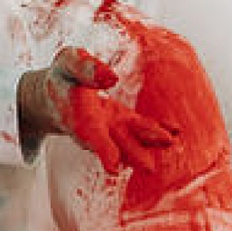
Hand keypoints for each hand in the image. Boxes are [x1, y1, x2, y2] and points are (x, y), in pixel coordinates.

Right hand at [17, 47, 177, 175]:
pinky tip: (176, 131)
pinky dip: (157, 129)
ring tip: (171, 142)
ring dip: (150, 142)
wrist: (56, 95)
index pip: (90, 133)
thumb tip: (111, 77)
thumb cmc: (62, 78)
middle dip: (132, 153)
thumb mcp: (67, 64)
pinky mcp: (122, 122)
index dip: (102, 149)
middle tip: (149, 166)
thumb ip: (84, 68)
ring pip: (132, 138)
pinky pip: (141, 128)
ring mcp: (111, 127)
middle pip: (115, 142)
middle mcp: (96, 128)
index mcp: (78, 115)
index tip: (112, 166)